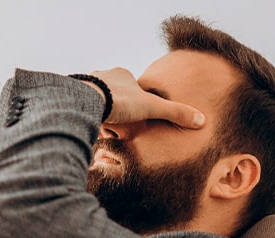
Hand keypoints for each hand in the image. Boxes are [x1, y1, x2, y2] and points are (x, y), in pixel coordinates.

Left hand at [89, 67, 204, 128]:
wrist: (87, 102)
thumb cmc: (120, 102)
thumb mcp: (153, 108)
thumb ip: (175, 113)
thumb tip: (201, 121)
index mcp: (122, 74)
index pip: (132, 90)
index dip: (134, 106)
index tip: (132, 117)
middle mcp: (103, 75)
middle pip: (114, 97)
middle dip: (116, 111)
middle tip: (116, 124)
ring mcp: (86, 84)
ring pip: (97, 103)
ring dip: (100, 115)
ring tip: (102, 127)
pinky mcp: (73, 95)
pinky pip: (83, 108)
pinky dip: (87, 117)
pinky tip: (88, 125)